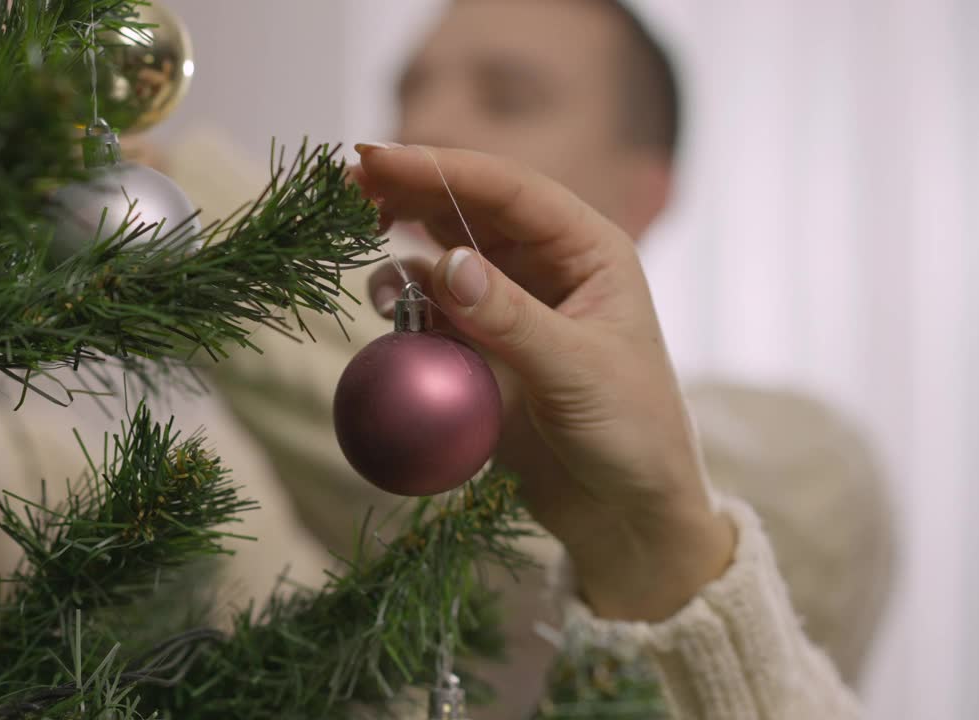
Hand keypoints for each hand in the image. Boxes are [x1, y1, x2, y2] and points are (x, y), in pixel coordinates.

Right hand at [354, 143, 734, 621]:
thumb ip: (510, 319)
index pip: (508, 189)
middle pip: (467, 207)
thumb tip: (444, 264)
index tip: (378, 159)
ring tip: (353, 234)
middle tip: (345, 181)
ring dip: (398, 239)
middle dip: (409, 188)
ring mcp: (509, 305)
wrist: (628, 515)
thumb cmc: (633, 437)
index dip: (441, 167)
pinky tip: (383, 305)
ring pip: (442, 251)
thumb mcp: (578, 375)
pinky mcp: (481, 347)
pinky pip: (430, 307)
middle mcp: (545, 265)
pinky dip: (402, 299)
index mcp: (587, 249)